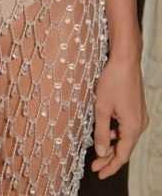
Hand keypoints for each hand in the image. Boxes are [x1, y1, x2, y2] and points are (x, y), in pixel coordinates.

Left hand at [90, 53, 148, 179]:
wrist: (125, 61)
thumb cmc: (113, 81)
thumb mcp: (102, 108)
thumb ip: (101, 132)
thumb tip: (101, 152)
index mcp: (133, 128)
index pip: (122, 155)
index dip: (110, 166)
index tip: (99, 173)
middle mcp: (140, 125)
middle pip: (125, 148)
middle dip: (110, 158)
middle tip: (95, 166)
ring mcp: (140, 117)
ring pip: (126, 138)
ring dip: (113, 146)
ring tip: (98, 152)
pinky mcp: (137, 110)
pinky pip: (127, 128)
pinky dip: (116, 134)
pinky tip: (106, 132)